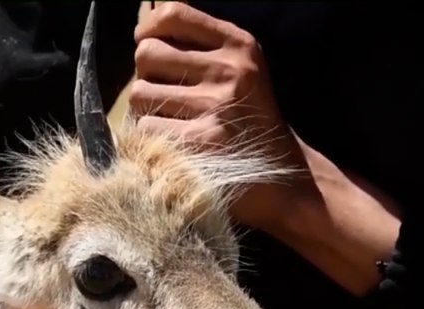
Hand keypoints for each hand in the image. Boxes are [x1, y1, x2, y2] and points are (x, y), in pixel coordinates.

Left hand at [129, 2, 312, 231]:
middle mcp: (230, 70)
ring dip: (148, 111)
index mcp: (239, 45)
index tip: (147, 44)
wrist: (283, 177)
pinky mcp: (200, 143)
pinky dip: (151, 139)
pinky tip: (174, 145)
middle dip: (148, 77)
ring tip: (174, 123)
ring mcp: (215, 107)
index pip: (173, 14)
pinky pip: (145, 128)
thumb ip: (201, 46)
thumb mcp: (242, 70)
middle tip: (167, 96)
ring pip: (140, 94)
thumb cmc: (250, 121)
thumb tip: (144, 31)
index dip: (148, 29)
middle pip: (146, 54)